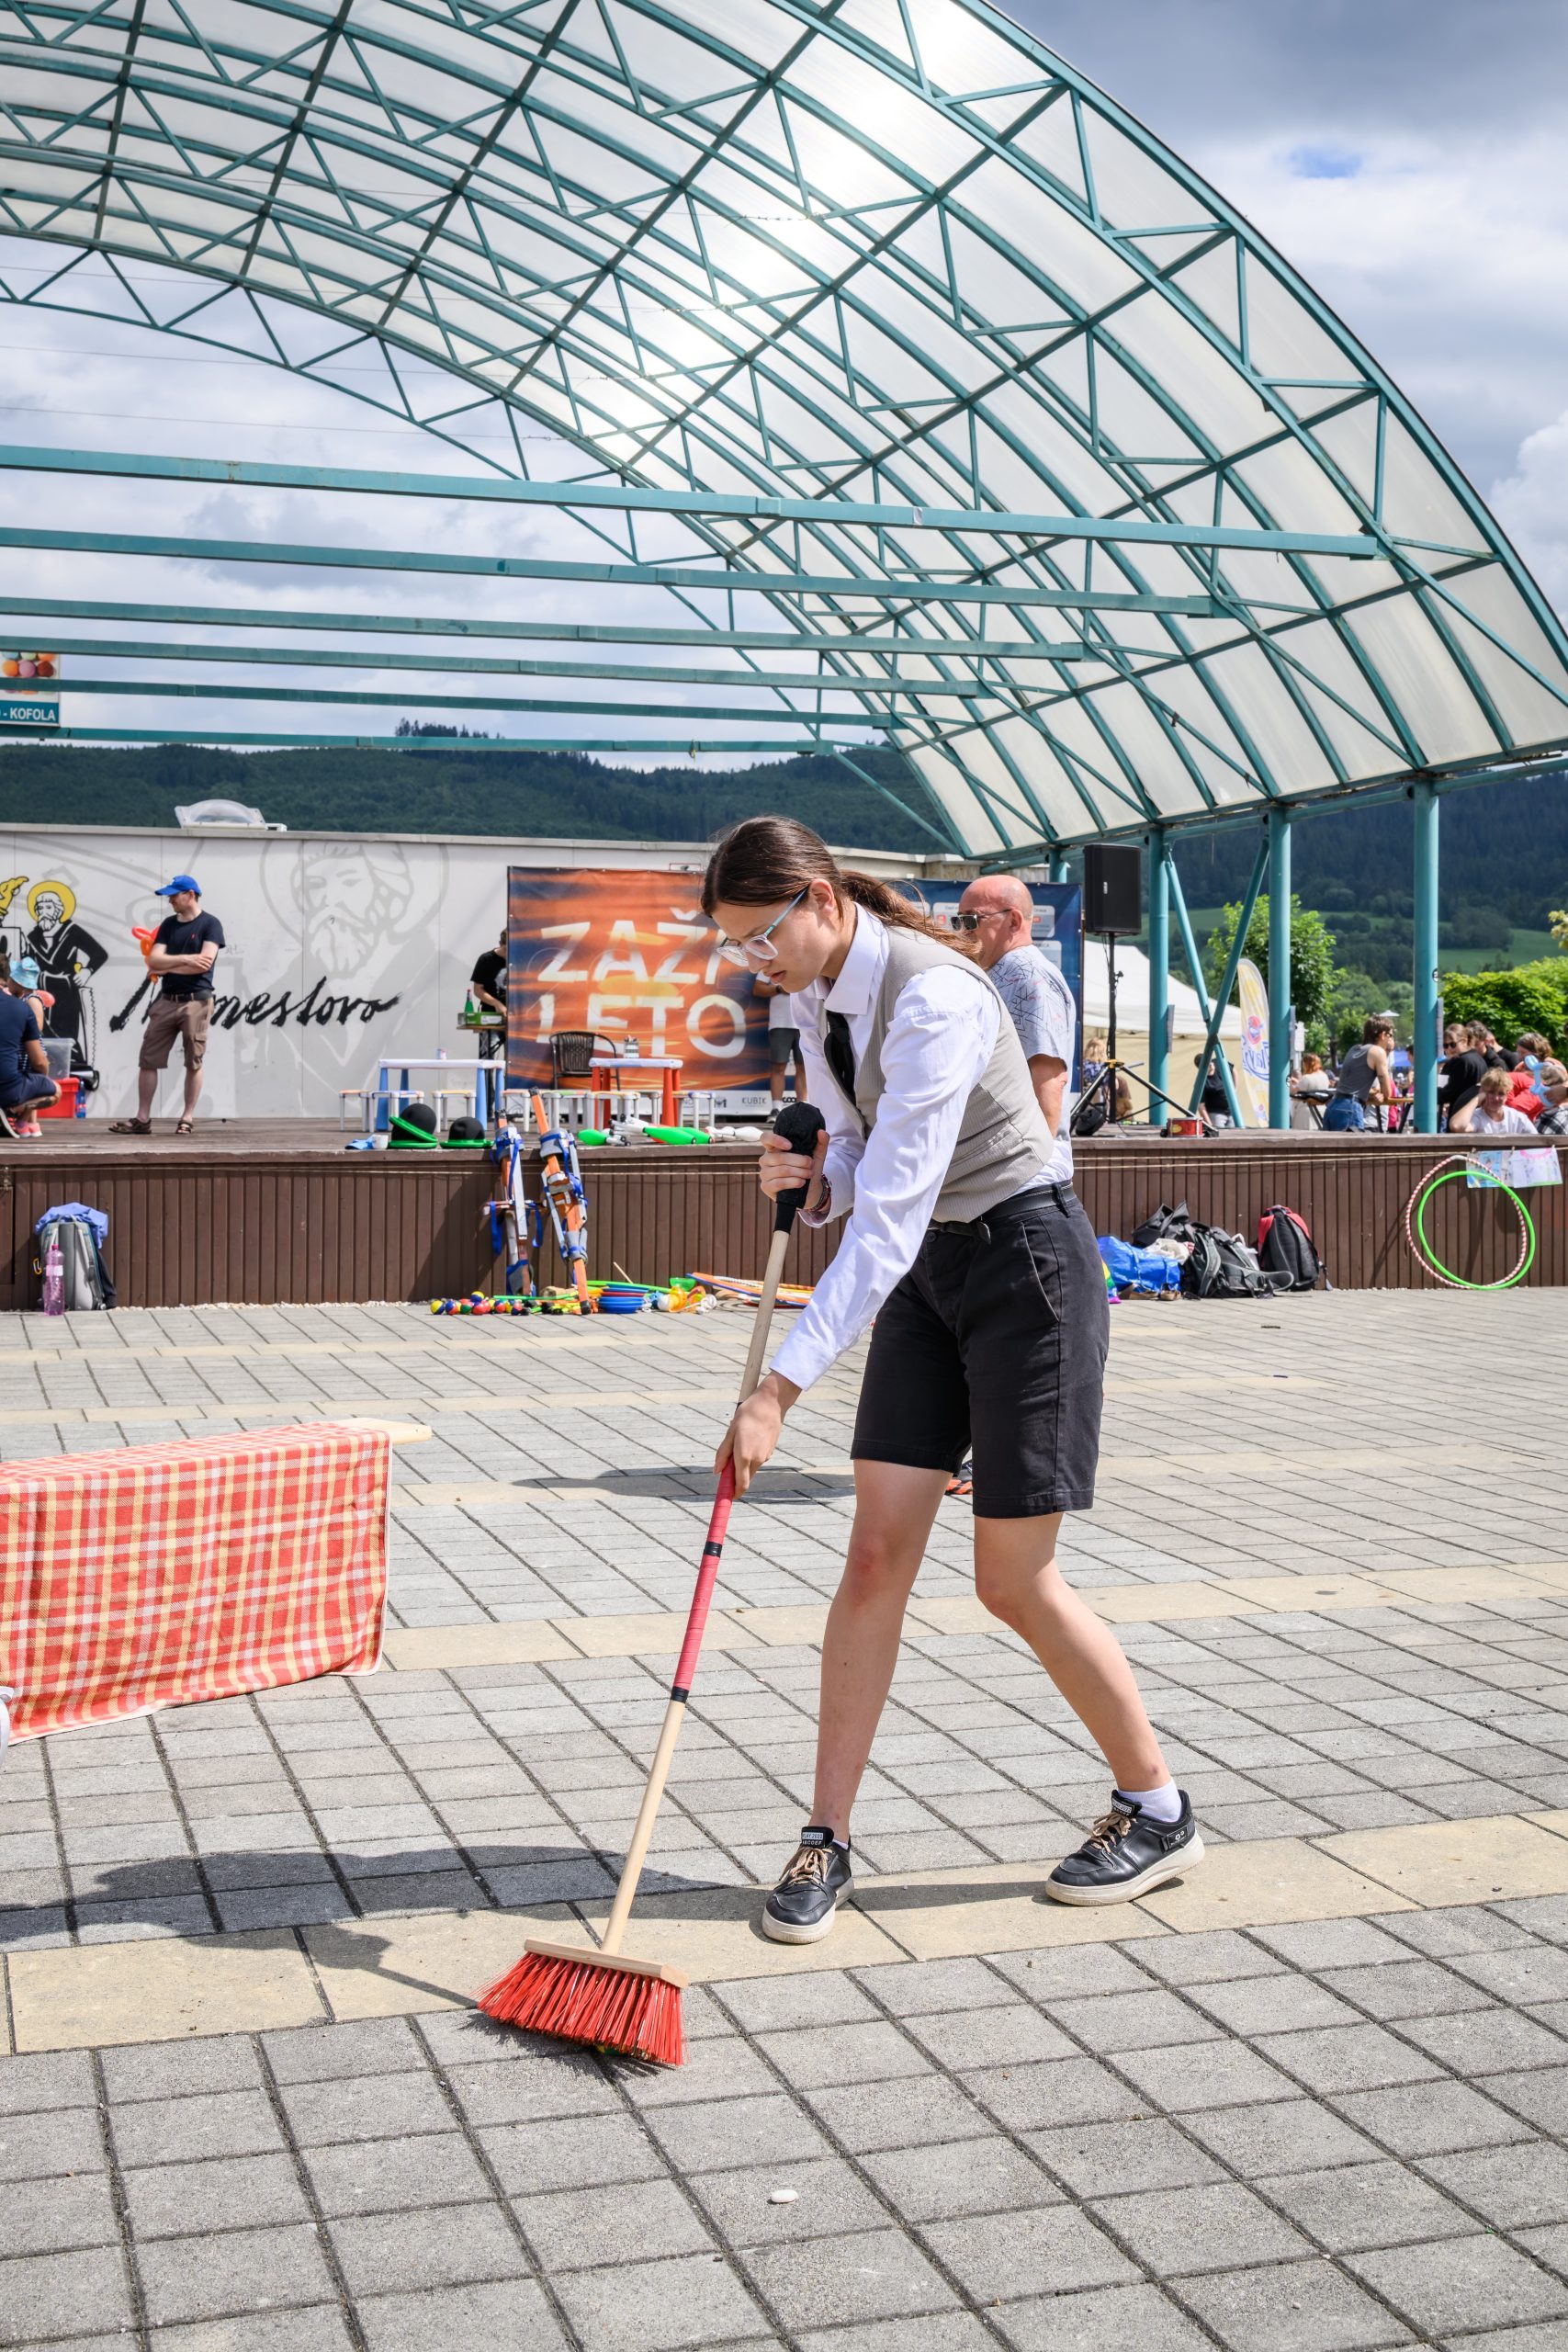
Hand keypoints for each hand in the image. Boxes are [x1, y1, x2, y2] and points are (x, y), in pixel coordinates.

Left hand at [714, 1371, 796, 1495]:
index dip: (733, 1493)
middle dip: (735, 1478)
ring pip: (751, 1468)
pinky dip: (750, 1457)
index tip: (727, 1497)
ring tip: (738, 1442)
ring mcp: (765, 1456)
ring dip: (742, 1464)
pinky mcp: (769, 1451)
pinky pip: (757, 1460)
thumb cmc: (748, 1415)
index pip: (740, 1484)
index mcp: (744, 1455)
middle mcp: (756, 1459)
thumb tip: (717, 1471)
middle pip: (745, 1478)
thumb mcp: (730, 1432)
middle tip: (726, 1466)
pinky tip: (749, 1438)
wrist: (771, 1404)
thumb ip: (723, 1454)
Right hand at [758, 1124, 826, 1212]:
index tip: (790, 1145)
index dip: (775, 1140)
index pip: (766, 1138)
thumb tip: (822, 1132)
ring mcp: (764, 1173)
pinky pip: (779, 1183)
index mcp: (774, 1148)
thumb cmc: (809, 1169)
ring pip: (781, 1170)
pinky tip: (802, 1182)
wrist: (810, 1190)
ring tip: (809, 1174)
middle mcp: (766, 1159)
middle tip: (810, 1164)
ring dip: (799, 1172)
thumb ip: (820, 1143)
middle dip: (799, 1161)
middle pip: (779, 1157)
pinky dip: (793, 1182)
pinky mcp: (766, 1186)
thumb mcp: (816, 1156)